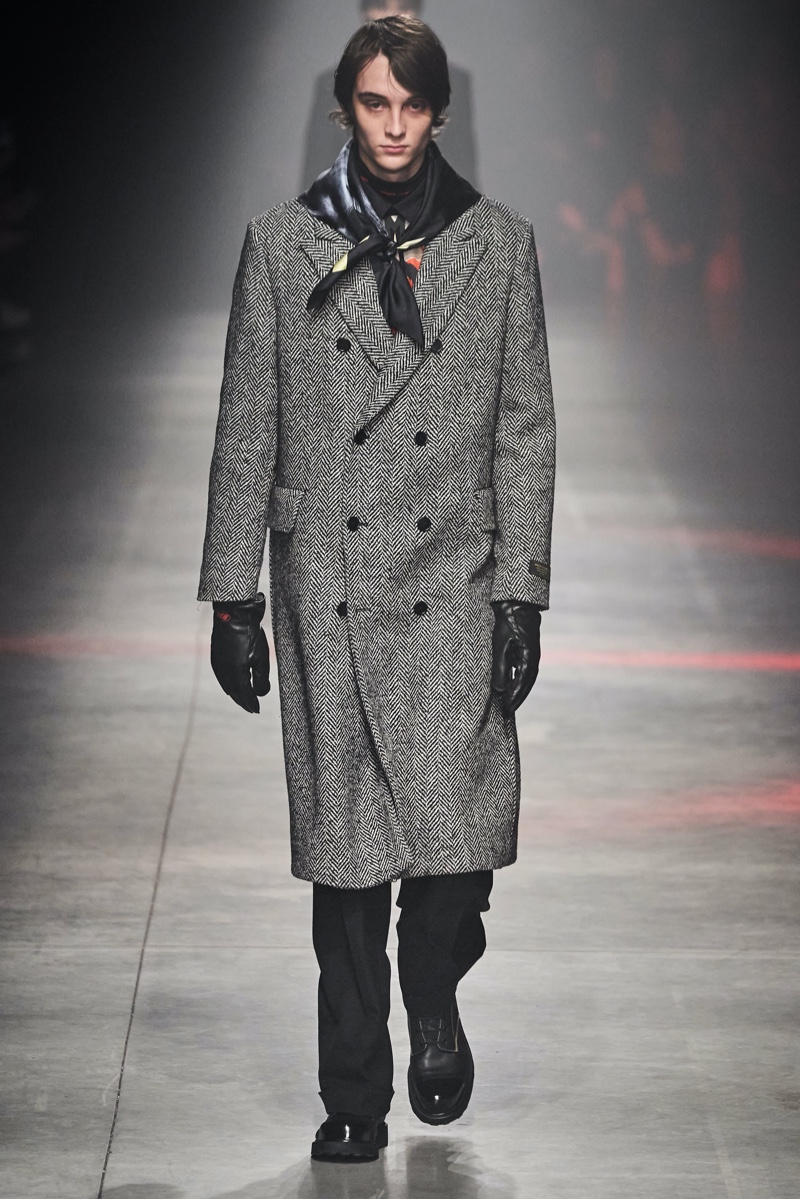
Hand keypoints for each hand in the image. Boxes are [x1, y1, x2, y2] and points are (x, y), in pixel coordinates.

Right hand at [210, 593, 269, 713]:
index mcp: (236, 675)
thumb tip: (261, 694)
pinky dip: (227, 683)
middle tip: (251, 707)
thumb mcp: (261, 658)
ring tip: (242, 697)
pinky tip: (231, 682)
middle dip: (243, 701)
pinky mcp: (215, 656)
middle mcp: (224, 673)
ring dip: (235, 693)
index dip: (251, 703)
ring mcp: (217, 664)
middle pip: (234, 693)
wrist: (232, 614)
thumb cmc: (249, 635)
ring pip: (226, 685)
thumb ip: (262, 680)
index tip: (257, 710)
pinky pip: (221, 676)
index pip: (245, 695)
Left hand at [491, 600, 541, 716]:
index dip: (514, 697)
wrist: (516, 603)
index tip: (506, 709)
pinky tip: (512, 684)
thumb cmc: (507, 622)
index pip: (521, 683)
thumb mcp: (500, 645)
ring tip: (510, 702)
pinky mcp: (529, 649)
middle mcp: (534, 657)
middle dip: (518, 698)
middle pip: (527, 683)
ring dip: (520, 690)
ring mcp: (533, 653)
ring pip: (528, 678)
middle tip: (508, 711)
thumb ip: (501, 668)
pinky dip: (520, 680)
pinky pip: (526, 670)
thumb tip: (500, 690)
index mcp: (529, 657)